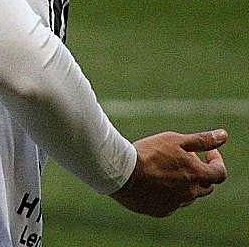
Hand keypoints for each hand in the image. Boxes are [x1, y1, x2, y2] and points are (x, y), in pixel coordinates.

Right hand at [111, 129, 227, 216]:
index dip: (216, 161)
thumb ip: (201, 140)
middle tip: (184, 159)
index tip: (207, 151)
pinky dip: (169, 192)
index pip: (220, 173)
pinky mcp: (161, 210)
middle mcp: (190, 193)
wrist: (121, 172)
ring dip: (184, 183)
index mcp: (196, 175)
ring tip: (165, 168)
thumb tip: (223, 135)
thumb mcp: (175, 140)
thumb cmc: (149, 153)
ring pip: (188, 195)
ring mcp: (176, 204)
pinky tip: (154, 181)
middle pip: (205, 186)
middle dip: (200, 172)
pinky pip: (171, 202)